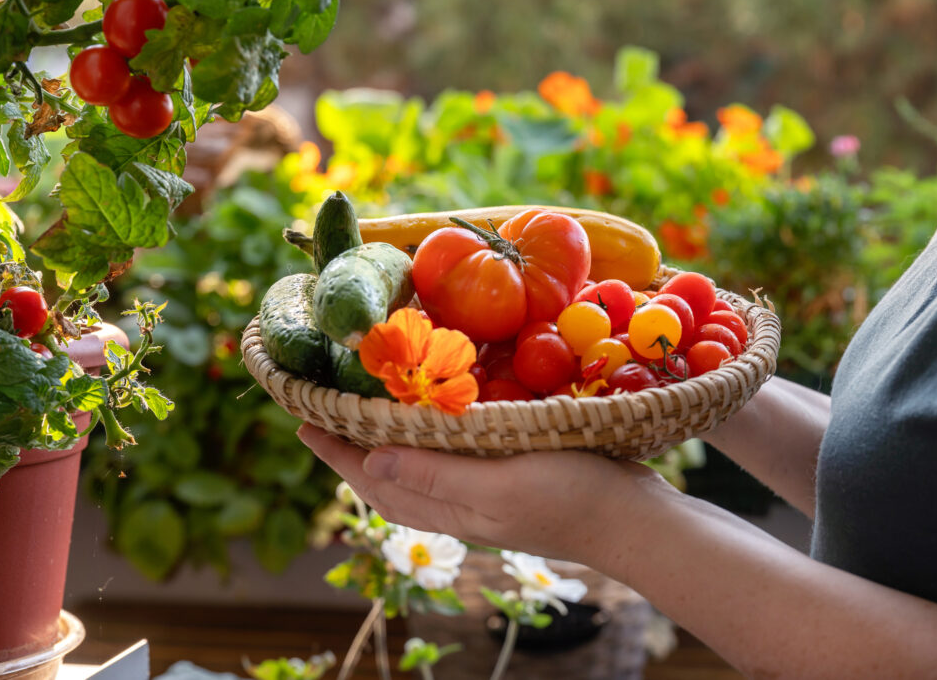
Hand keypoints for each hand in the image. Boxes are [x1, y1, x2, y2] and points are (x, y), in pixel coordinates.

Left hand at [298, 423, 675, 563]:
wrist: (634, 520)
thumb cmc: (571, 497)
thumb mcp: (499, 485)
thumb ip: (436, 476)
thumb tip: (369, 461)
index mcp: (450, 507)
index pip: (376, 481)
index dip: (337, 453)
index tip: (302, 420)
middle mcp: (459, 505)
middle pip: (388, 480)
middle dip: (349, 452)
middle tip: (321, 416)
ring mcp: (483, 496)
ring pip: (416, 474)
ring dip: (382, 450)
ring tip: (362, 423)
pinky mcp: (508, 479)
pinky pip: (448, 464)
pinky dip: (425, 447)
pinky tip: (434, 428)